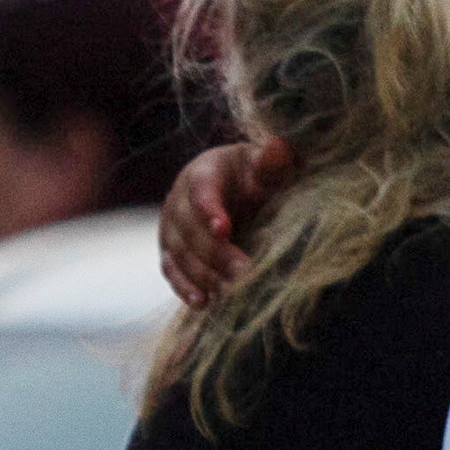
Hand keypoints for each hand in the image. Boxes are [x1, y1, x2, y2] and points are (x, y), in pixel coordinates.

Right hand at [160, 140, 292, 307]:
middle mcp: (178, 198)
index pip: (201, 190)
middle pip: (190, 228)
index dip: (209, 210)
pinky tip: (202, 302)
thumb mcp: (265, 165)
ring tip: (229, 290)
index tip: (225, 229)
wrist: (233, 187)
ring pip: (179, 252)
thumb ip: (272, 161)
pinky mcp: (170, 250)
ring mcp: (170, 226)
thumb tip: (279, 147)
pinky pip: (171, 270)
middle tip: (244, 271)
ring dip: (203, 274)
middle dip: (215, 252)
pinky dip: (184, 287)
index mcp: (203, 172)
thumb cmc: (254, 175)